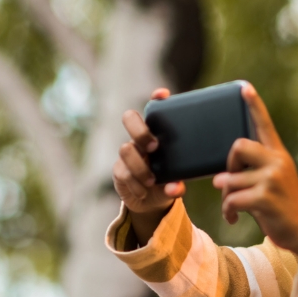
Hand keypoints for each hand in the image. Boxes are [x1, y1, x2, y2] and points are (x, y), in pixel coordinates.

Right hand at [114, 89, 185, 238]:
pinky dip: (135, 184)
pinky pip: (122, 173)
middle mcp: (140, 138)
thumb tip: (175, 188)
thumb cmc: (168, 180)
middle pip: (130, 118)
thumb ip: (179, 179)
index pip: (155, 108)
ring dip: (140, 166)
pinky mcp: (119, 170)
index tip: (163, 95)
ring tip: (151, 181)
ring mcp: (127, 153)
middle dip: (141, 130)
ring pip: (125, 148)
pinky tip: (144, 192)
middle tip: (155, 146)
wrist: (152, 201)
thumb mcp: (178, 177)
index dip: (157, 99)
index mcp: (157, 133)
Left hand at [212, 83, 297, 264]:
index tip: (244, 87)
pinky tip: (233, 218)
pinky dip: (228, 211)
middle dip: (227, 165)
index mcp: (278, 154)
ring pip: (229, 179)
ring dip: (225, 197)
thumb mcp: (273, 182)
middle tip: (229, 182)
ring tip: (231, 207)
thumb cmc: (282, 207)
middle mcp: (277, 161)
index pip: (264, 124)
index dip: (254, 105)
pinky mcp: (266, 198)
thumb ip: (254, 171)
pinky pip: (232, 199)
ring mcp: (273, 179)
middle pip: (238, 145)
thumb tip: (222, 176)